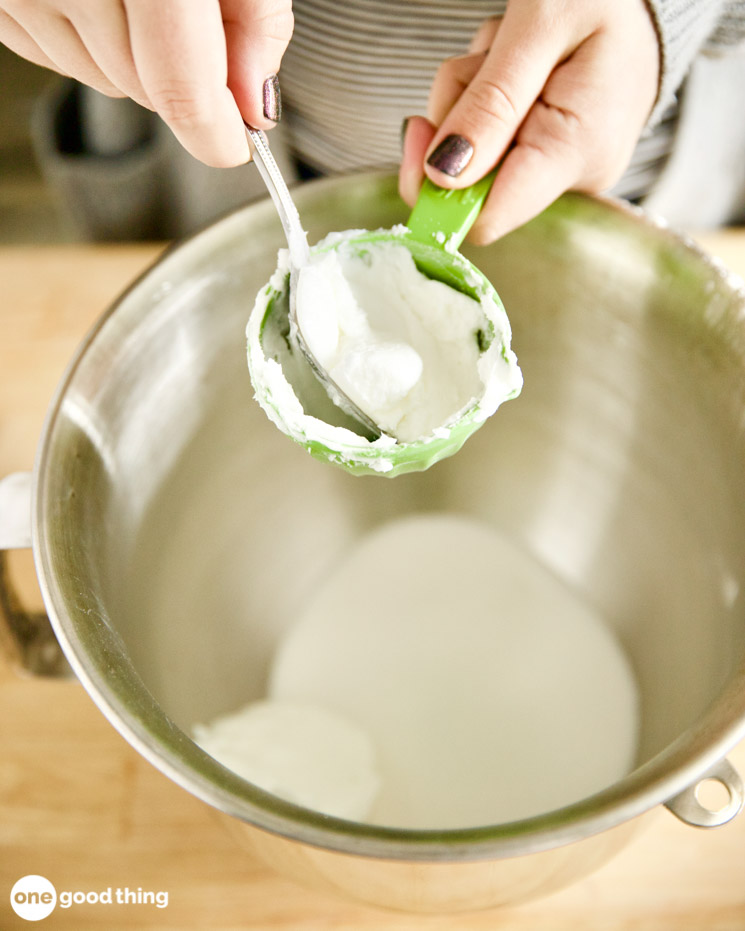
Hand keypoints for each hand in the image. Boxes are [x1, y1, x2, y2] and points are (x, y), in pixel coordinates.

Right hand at [0, 0, 293, 166]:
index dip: (215, 132)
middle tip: (189, 13)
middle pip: (144, 90)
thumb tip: (254, 103)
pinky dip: (85, 37)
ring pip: (100, 79)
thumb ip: (255, 18)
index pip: (181, 88)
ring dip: (132, 57)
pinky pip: (54, 54)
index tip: (234, 145)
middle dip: (180, 75)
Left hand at [400, 0, 659, 242]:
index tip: (420, 130)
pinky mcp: (555, 153)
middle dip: (459, 117)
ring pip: (477, 155)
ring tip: (511, 50)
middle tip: (485, 59)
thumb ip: (490, 104)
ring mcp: (567, 166)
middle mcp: (576, 174)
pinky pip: (494, 140)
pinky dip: (488, 99)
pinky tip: (518, 63)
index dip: (437, 186)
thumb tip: (443, 176)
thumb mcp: (540, 26)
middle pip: (474, 181)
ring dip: (471, 97)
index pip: (485, 217)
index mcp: (576, 152)